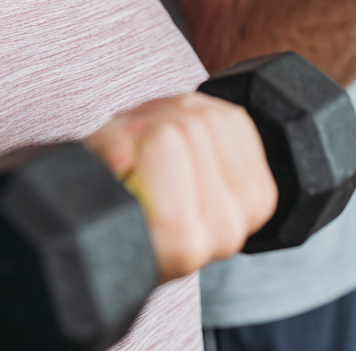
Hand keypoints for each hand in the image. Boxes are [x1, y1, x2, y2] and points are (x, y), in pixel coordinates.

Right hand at [84, 93, 276, 281]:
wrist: (145, 241)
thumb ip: (103, 158)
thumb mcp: (94, 176)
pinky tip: (188, 138)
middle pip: (193, 126)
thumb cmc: (118, 208)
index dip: (136, 128)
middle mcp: (222, 231)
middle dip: (157, 119)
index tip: (123, 146)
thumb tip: (121, 155)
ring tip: (160, 140)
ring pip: (217, 118)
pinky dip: (210, 115)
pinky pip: (238, 122)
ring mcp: (248, 212)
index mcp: (179, 239)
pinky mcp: (261, 192)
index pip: (166, 139)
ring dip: (182, 114)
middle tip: (139, 140)